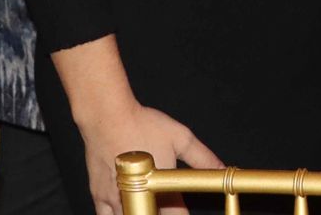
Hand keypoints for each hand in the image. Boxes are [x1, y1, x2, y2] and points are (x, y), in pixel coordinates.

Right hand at [75, 102, 220, 214]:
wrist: (107, 116)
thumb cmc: (142, 124)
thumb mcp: (181, 138)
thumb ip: (202, 158)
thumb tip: (222, 167)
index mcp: (162, 187)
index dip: (182, 214)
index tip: (183, 210)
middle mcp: (139, 198)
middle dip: (160, 212)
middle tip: (164, 205)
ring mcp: (117, 200)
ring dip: (141, 212)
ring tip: (147, 204)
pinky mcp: (99, 196)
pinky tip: (123, 210)